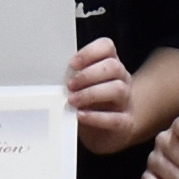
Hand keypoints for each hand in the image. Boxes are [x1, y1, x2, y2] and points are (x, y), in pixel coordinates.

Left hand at [64, 36, 140, 157]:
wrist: (108, 131)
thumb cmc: (92, 104)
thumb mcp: (82, 86)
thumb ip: (73, 77)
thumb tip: (51, 74)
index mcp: (110, 65)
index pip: (107, 47)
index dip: (89, 52)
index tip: (72, 63)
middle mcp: (122, 79)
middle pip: (114, 67)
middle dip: (88, 75)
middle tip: (69, 85)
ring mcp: (127, 101)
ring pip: (118, 89)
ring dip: (91, 93)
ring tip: (72, 100)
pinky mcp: (126, 122)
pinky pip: (116, 118)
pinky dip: (96, 117)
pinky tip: (80, 116)